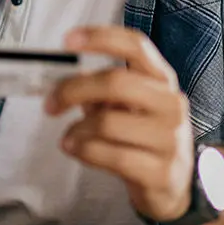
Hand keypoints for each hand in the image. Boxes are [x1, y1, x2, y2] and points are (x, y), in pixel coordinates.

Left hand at [45, 26, 194, 222]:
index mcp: (162, 79)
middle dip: (74, 90)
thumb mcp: (127, 107)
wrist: (173, 186)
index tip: (68, 40)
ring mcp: (170, 139)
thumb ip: (102, 90)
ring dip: (77, 129)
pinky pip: (111, 156)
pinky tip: (75, 149)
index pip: (136, 46)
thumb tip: (63, 79)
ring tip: (68, 136)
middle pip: (116, 82)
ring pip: (108, 122)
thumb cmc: (142, 137)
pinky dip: (83, 150)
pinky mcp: (161, 173)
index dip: (102, 38)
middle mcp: (171, 104)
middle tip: (50, 103)